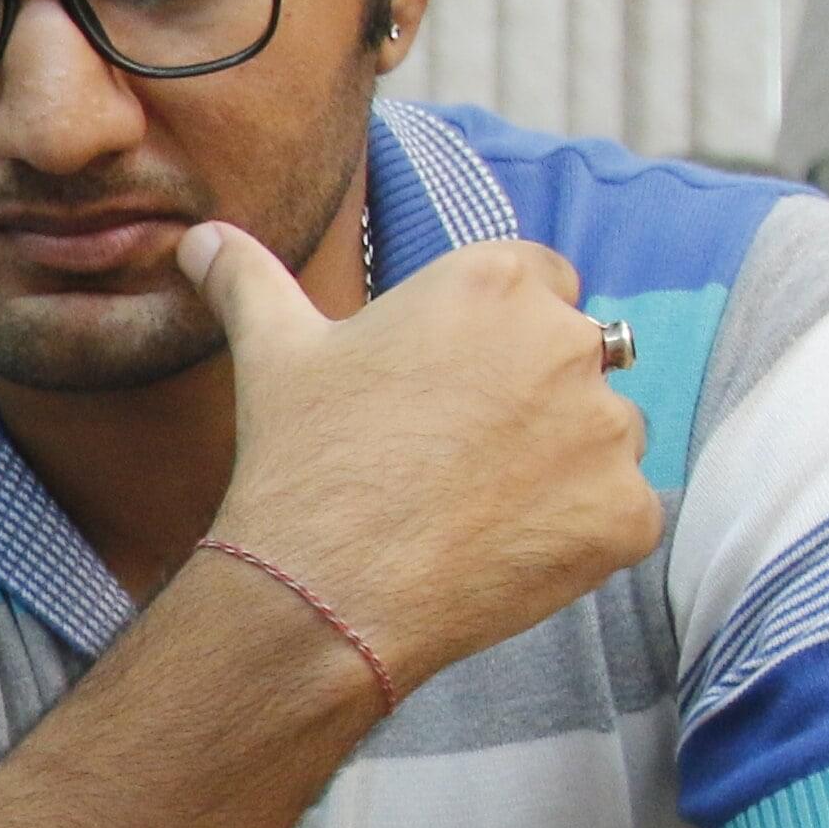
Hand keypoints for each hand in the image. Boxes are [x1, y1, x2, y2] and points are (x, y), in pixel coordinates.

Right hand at [184, 223, 656, 694]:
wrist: (326, 590)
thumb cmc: (301, 461)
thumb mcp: (273, 352)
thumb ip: (249, 278)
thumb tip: (200, 238)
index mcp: (494, 283)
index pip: (539, 281)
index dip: (495, 334)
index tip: (452, 382)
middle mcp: (570, 340)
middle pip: (580, 355)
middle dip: (534, 396)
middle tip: (454, 453)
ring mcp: (609, 431)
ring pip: (606, 434)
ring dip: (563, 462)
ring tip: (476, 505)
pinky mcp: (627, 512)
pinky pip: (621, 512)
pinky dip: (576, 533)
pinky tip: (502, 549)